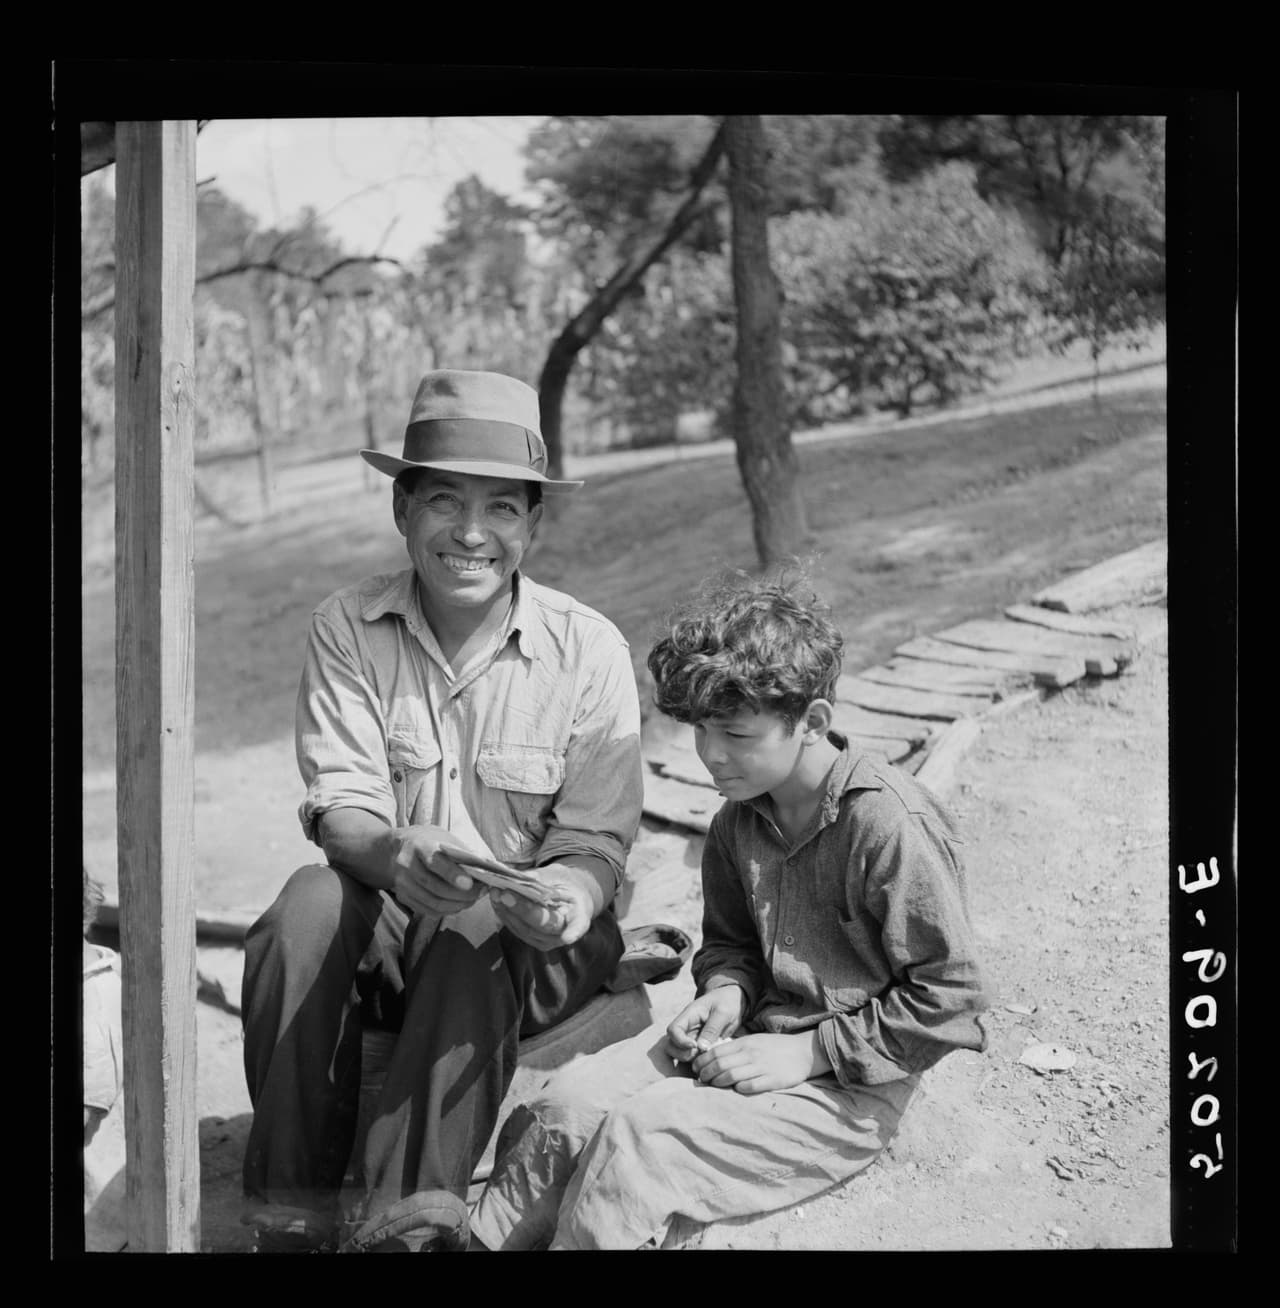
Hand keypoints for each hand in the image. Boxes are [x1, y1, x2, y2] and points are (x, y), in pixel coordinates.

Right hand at [388, 826, 486, 916]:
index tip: (470, 883)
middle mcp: (407, 865)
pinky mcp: (404, 897)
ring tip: (474, 899)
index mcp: (419, 846)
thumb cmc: (427, 841)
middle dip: (461, 894)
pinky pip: (428, 910)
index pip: (434, 862)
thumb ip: (461, 852)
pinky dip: (447, 910)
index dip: (452, 874)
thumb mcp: (443, 837)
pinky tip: (459, 904)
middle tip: (481, 892)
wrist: (396, 848)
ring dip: (457, 905)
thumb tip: (486, 867)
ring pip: (432, 902)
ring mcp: (403, 884)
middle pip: (434, 887)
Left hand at [490, 863, 594, 950]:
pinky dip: (504, 914)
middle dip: (521, 910)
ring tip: (495, 892)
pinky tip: (496, 900)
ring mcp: (548, 941)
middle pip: (542, 925)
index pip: (578, 925)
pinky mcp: (533, 941)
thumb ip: (541, 878)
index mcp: (580, 915)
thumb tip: (516, 878)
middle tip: (505, 893)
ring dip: (507, 911)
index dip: (574, 931)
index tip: (568, 937)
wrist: (567, 896)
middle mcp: (565, 933)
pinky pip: (517, 929)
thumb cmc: (565, 884)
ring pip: (525, 929)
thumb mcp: (559, 875)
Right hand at [664, 986, 746, 1062]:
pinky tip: (708, 1062)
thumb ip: (712, 1028)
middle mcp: (686, 1027)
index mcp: (689, 1015)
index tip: (695, 1046)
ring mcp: (691, 1037)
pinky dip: (696, 1062)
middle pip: (671, 1044)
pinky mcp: (698, 1046)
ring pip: (678, 1053)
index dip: (680, 1041)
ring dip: (689, 1059)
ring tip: (706, 1059)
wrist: (734, 1000)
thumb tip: (701, 1047)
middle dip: (683, 1054)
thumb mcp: (723, 1012)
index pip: (673, 1030)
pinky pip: (691, 1057)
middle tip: (700, 1055)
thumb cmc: (728, 1002)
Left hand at [690, 1031, 831, 1094]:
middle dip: (706, 1073)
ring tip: (713, 1086)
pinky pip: (751, 1086)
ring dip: (719, 1083)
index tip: (695, 1068)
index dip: (702, 1061)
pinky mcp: (773, 1079)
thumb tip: (714, 1058)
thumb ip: (737, 1048)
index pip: (717, 1051)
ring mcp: (762, 1066)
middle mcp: (751, 1053)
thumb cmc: (775, 1047)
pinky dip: (740, 1089)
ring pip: (732, 1076)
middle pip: (721, 1064)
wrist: (804, 1051)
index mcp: (746, 1043)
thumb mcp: (755, 1041)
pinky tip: (736, 1090)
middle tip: (700, 1080)